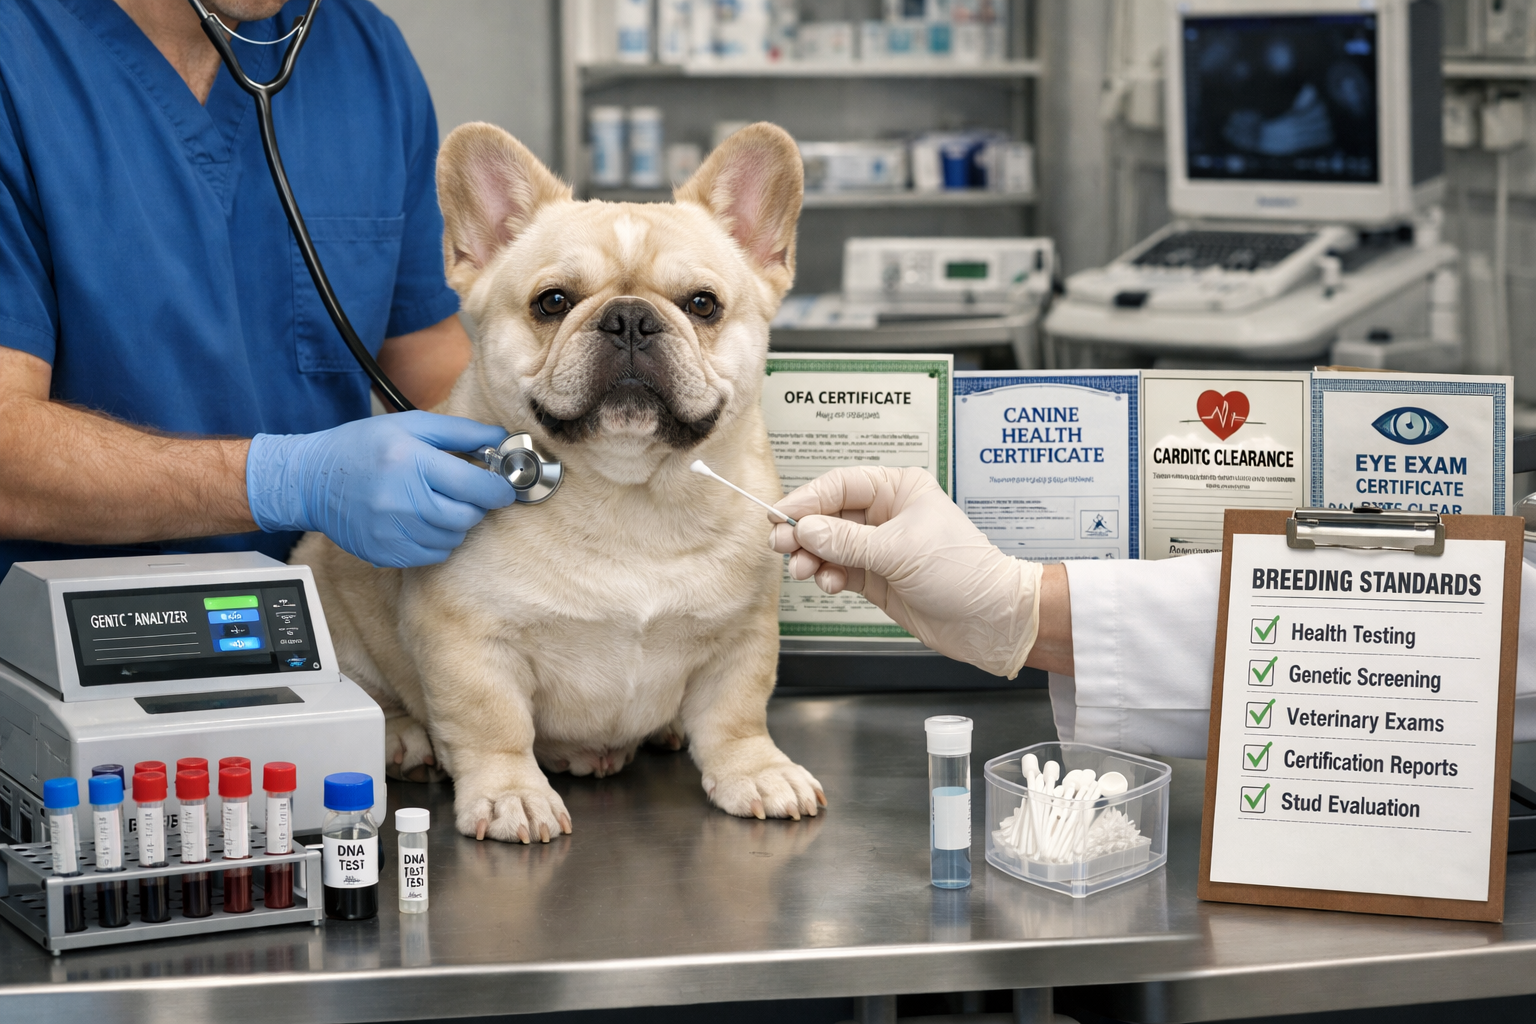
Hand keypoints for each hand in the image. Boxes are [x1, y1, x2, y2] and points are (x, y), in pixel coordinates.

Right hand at [247, 411, 515, 567]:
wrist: (311, 480)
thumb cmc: (363, 446)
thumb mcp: (411, 425)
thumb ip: (462, 432)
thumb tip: (503, 440)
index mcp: (410, 461)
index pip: (475, 487)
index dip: (498, 488)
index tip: (502, 485)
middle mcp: (401, 499)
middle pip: (467, 516)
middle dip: (476, 504)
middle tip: (466, 491)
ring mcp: (392, 531)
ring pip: (453, 538)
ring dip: (456, 523)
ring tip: (437, 502)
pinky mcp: (386, 553)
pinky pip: (434, 555)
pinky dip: (438, 540)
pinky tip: (422, 520)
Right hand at [770, 467, 1041, 677]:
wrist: (991, 619)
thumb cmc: (965, 573)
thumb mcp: (899, 551)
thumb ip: (847, 541)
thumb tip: (807, 528)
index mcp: (899, 490)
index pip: (841, 485)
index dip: (807, 499)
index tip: (780, 514)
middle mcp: (888, 514)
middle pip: (830, 515)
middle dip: (804, 531)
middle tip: (781, 544)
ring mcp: (881, 546)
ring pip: (830, 544)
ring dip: (812, 557)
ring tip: (803, 570)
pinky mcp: (878, 576)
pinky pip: (840, 569)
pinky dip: (829, 576)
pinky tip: (830, 584)